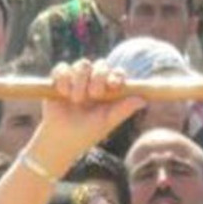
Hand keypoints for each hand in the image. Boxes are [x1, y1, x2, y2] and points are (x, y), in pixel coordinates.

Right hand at [27, 60, 145, 174]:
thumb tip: (143, 100)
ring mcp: (77, 79)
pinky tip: (63, 93)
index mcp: (109, 89)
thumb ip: (123, 110)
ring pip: (82, 64)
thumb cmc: (88, 131)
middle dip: (98, 77)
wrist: (61, 138)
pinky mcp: (59, 80)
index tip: (114, 86)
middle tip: (94, 95)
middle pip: (101, 64)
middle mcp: (94, 80)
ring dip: (80, 80)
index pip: (117, 73)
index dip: (117, 75)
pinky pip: (62, 68)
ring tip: (76, 99)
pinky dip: (64, 78)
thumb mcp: (107, 122)